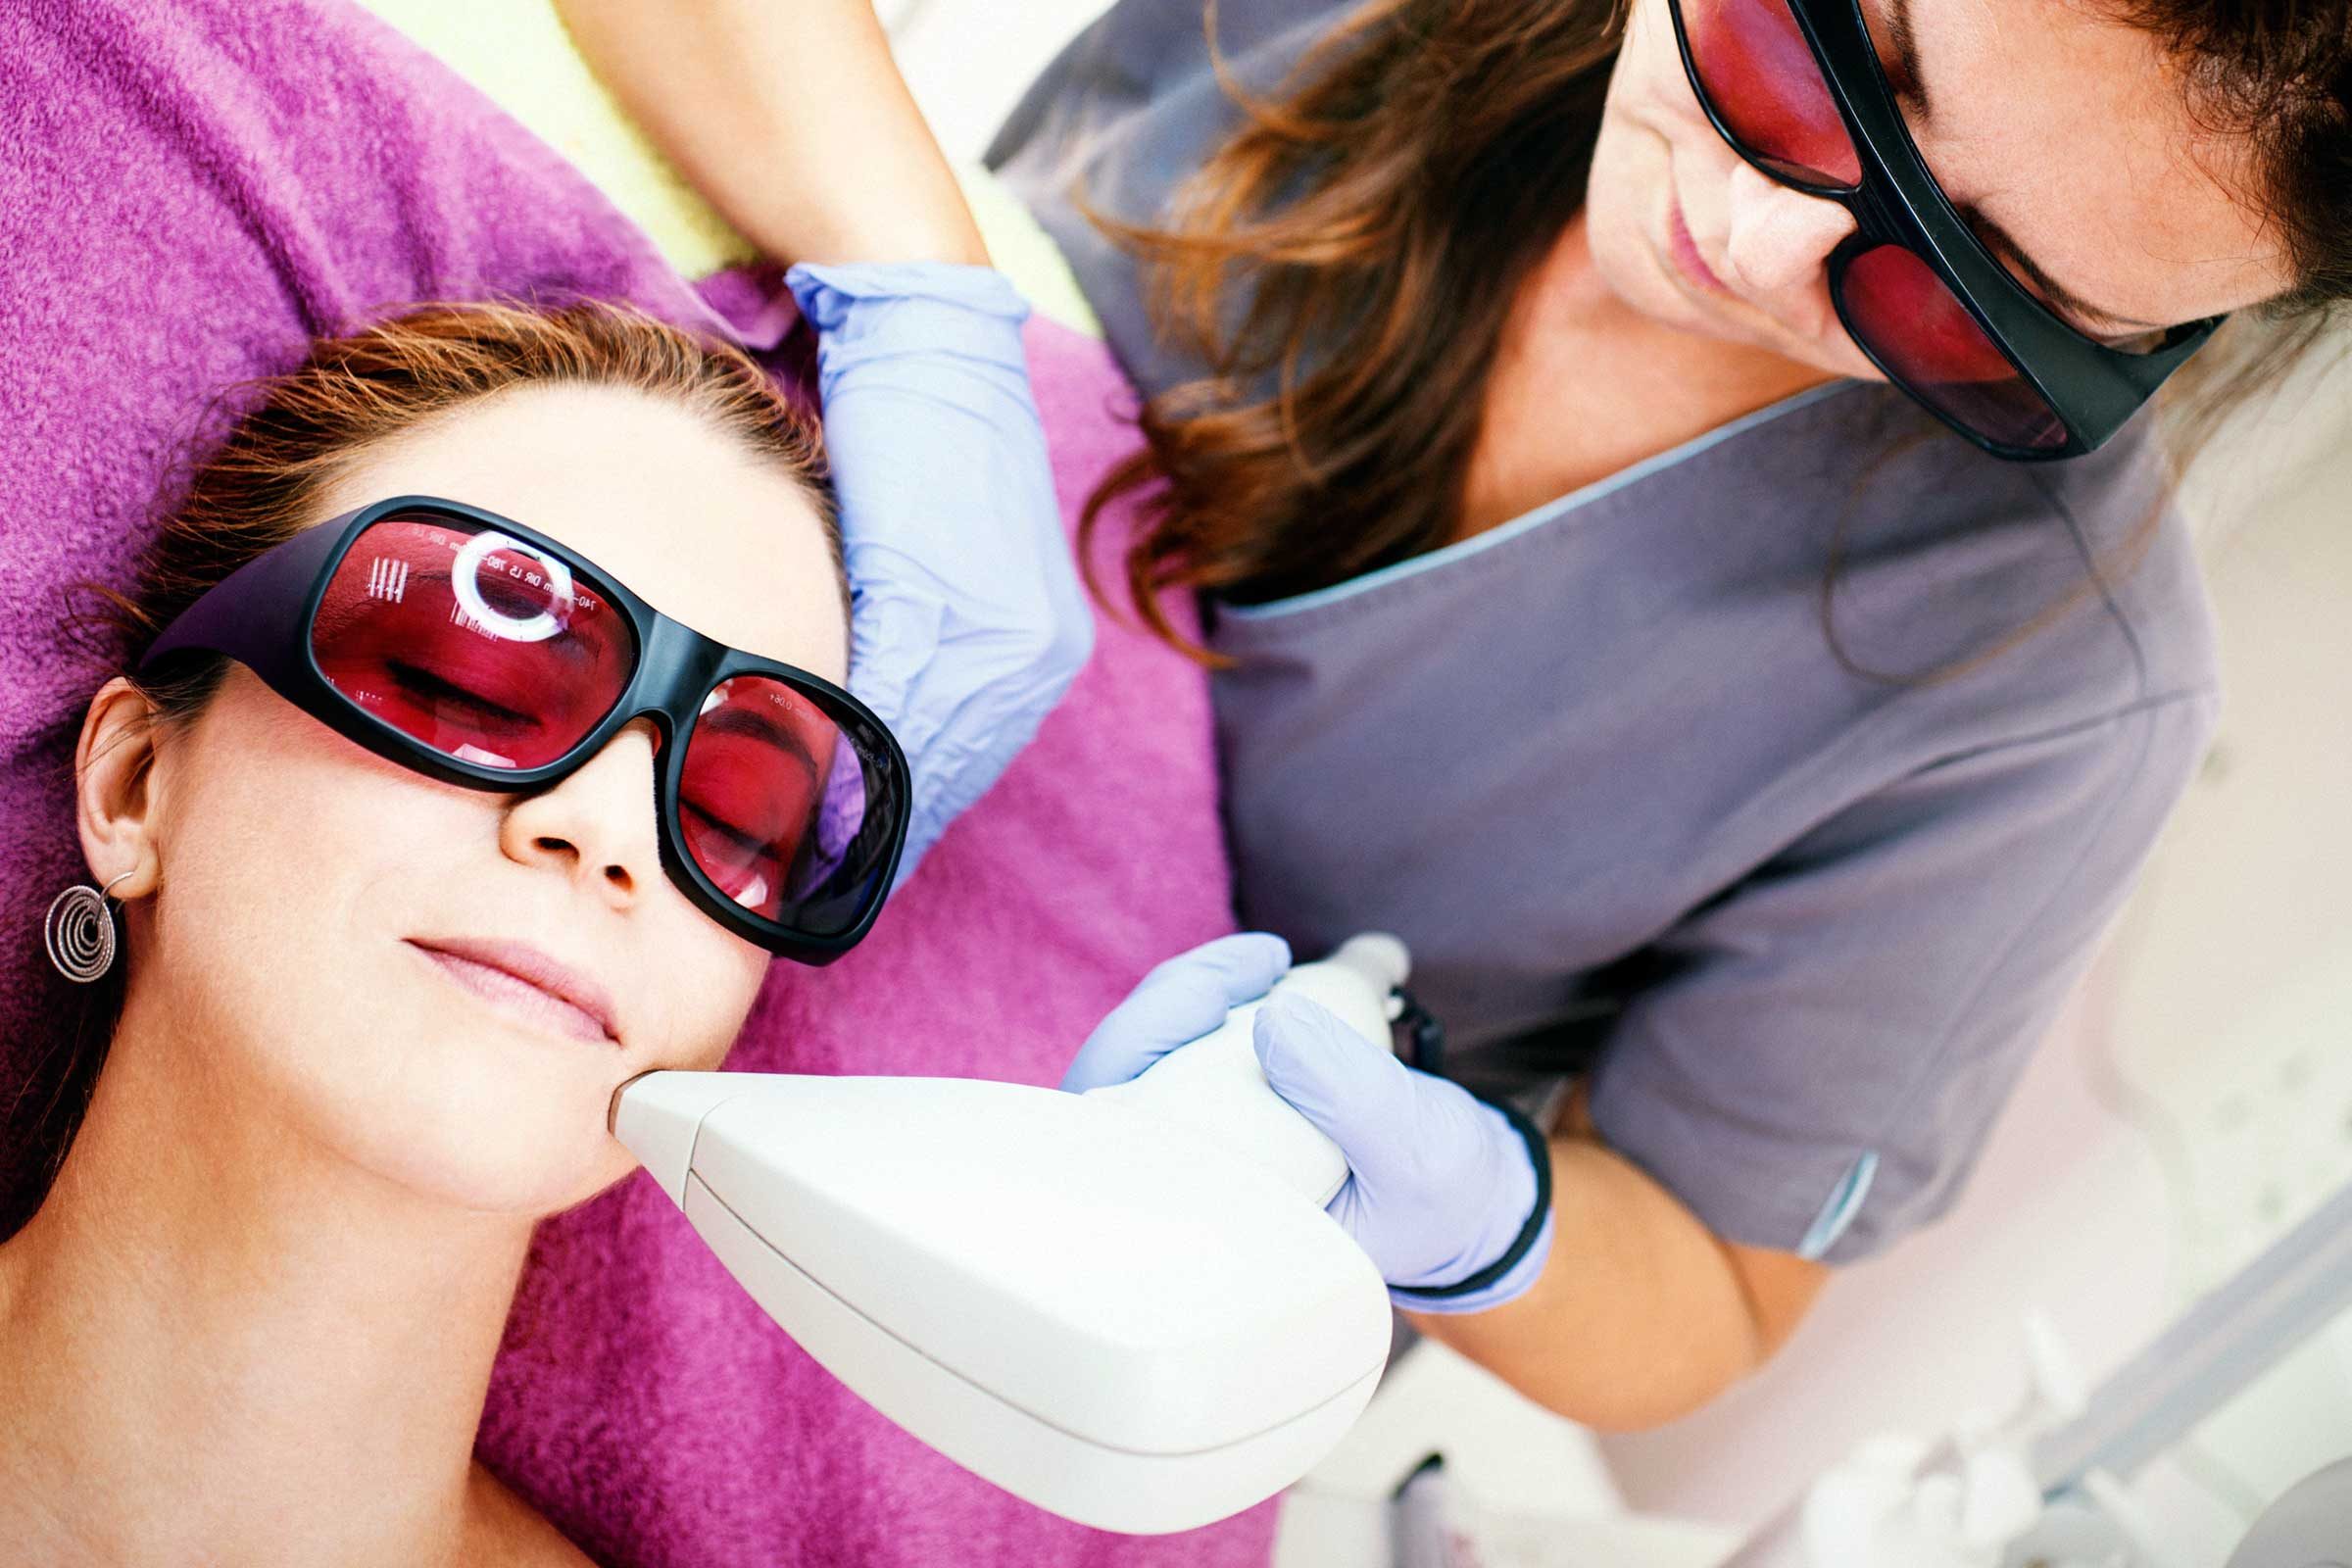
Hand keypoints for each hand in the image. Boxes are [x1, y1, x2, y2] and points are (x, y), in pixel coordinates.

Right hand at [787, 262, 1093, 885]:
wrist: (921, 332)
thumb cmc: (914, 442)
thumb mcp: (926, 569)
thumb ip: (910, 658)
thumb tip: (850, 747)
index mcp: (1039, 651)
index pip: (963, 767)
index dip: (898, 826)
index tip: (846, 869)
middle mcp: (1036, 651)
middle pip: (941, 774)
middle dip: (871, 831)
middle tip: (803, 877)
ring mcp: (1000, 626)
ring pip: (913, 747)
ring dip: (845, 798)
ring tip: (782, 843)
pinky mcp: (942, 593)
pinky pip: (885, 692)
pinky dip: (833, 733)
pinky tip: (787, 763)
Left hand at [1062, 933, 1552, 1312]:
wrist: (1465, 1189)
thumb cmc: (1437, 1197)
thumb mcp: (1414, 1157)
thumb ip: (1356, 1100)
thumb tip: (1275, 1019)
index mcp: (1214, 1223)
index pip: (1126, 1145)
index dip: (1139, 1055)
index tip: (1212, 1003)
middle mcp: (1193, 1178)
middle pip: (1124, 1078)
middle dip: (1174, 1001)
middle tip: (1256, 965)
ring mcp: (1206, 1127)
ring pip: (1156, 1045)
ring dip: (1202, 986)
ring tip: (1270, 960)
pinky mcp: (1229, 1085)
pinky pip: (1195, 1029)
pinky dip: (1228, 987)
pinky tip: (1270, 965)